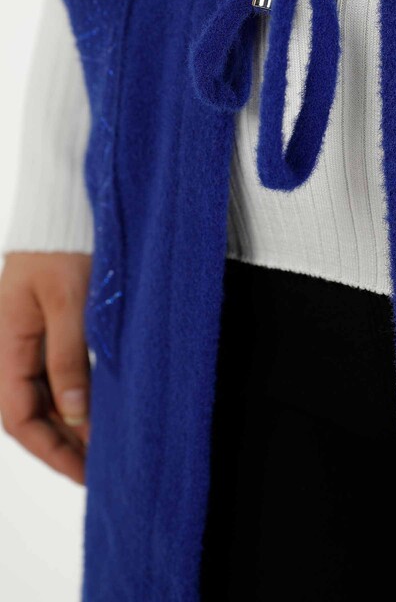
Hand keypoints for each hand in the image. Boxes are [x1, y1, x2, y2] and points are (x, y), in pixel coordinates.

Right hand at [0, 251, 91, 484]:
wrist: (63, 207)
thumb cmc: (63, 247)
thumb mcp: (70, 303)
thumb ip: (68, 359)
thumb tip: (74, 416)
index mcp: (6, 343)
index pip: (19, 417)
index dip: (52, 450)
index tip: (84, 472)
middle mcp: (10, 345)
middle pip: (29, 412)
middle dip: (61, 444)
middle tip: (100, 468)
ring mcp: (26, 336)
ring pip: (41, 395)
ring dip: (68, 423)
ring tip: (101, 446)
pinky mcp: (45, 325)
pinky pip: (52, 372)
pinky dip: (72, 396)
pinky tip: (96, 407)